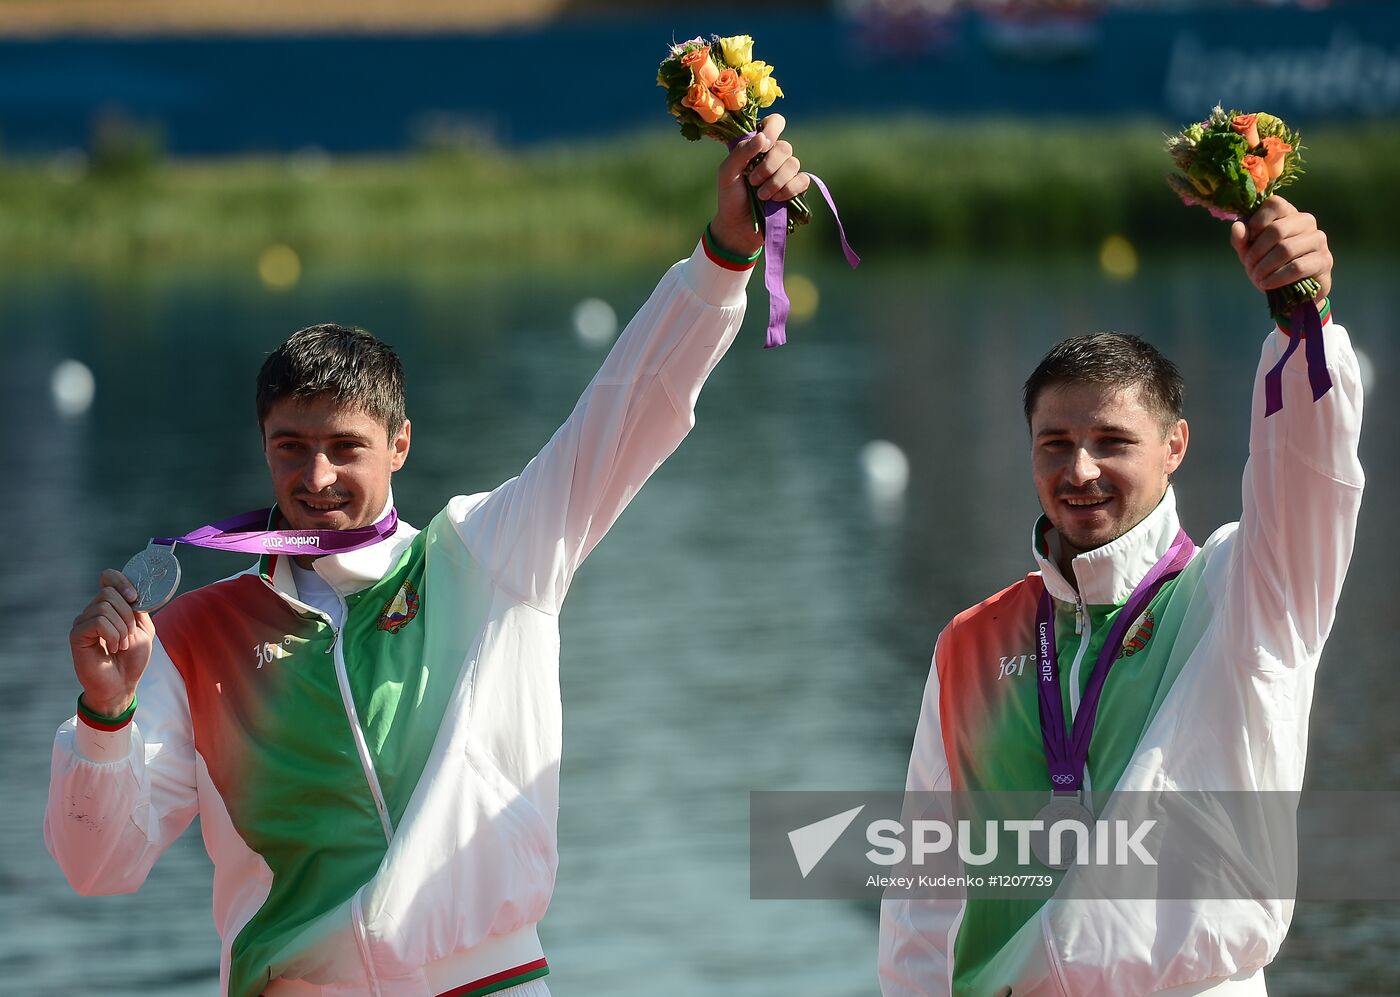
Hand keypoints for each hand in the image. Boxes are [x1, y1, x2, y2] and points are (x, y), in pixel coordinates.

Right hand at [69, 569, 155, 716]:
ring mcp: (83, 622)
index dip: (121, 580)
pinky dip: (113, 635)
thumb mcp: (143, 628)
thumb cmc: (132, 658)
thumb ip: (138, 608)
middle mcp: (93, 610)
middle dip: (128, 614)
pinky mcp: (77, 635)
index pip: (108, 577)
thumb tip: (132, 590)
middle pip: (109, 592)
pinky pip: (98, 622)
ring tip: (122, 645)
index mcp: (110, 606)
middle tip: (130, 635)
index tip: (135, 597)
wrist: (122, 684)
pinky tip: (113, 648)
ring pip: (105, 607)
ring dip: (122, 628)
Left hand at [709, 113, 810, 258]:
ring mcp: (787, 172)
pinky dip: (788, 190)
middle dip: (768, 166)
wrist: (738, 227)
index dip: (773, 128)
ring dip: (775, 181)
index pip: (775, 123)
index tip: (763, 144)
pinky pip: (802, 180)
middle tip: (752, 181)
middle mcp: (775, 156)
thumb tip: (763, 138)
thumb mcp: (727, 172)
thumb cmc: (730, 197)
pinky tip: (775, 200)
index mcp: (759, 146)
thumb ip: (741, 152)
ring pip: (794, 164)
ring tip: (761, 195)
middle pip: (785, 147)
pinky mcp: (796, 189)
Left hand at [1230, 196, 1332, 304]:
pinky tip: (1268, 284)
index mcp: (1288, 213)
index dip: (1256, 222)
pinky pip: (1297, 267)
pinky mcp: (1324, 260)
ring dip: (1265, 267)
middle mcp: (1306, 221)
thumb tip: (1237, 226)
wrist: (1290, 291)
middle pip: (1277, 230)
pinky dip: (1277, 278)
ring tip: (1258, 278)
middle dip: (1257, 252)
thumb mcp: (1250, 252)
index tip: (1249, 240)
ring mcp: (1318, 239)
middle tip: (1250, 266)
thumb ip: (1241, 239)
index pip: (1274, 204)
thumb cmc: (1269, 265)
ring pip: (1286, 249)